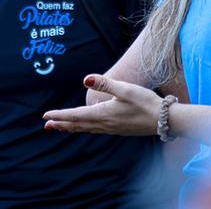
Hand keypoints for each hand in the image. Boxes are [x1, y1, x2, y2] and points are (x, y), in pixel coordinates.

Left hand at [42, 74, 163, 135]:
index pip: (76, 115)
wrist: (165, 120)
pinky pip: (95, 130)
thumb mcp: (125, 89)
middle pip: (78, 125)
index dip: (60, 115)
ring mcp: (112, 129)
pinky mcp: (118, 130)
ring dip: (71, 127)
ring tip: (59, 128)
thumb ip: (104, 83)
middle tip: (46, 126)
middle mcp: (105, 124)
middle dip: (61, 124)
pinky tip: (84, 127)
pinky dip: (84, 129)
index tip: (45, 116)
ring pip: (86, 129)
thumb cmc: (146, 102)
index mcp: (103, 114)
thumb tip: (85, 79)